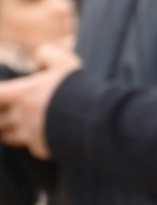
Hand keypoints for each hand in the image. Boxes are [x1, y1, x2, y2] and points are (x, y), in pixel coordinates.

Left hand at [0, 44, 80, 159]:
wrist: (100, 121)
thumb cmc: (80, 90)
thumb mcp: (65, 63)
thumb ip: (46, 55)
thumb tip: (37, 61)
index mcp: (21, 94)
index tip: (3, 93)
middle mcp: (21, 116)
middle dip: (1, 116)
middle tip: (8, 112)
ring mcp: (30, 135)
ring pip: (8, 137)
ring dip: (11, 131)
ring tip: (21, 126)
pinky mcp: (43, 149)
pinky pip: (31, 148)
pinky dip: (34, 143)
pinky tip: (43, 138)